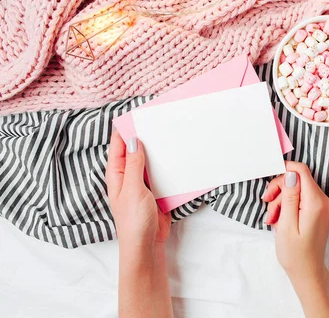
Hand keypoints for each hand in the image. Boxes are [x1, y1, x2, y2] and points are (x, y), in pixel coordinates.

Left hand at [106, 131, 170, 248]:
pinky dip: (169, 166)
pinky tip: (179, 158)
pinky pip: (163, 174)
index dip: (125, 129)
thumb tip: (136, 141)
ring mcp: (144, 184)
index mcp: (117, 174)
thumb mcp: (133, 189)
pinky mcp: (157, 192)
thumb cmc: (133, 221)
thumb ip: (134, 165)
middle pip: (137, 151)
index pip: (119, 146)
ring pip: (151, 161)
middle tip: (159, 120)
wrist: (147, 246)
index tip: (136, 114)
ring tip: (171, 134)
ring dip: (160, 152)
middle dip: (146, 137)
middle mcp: (129, 176)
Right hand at [263, 162, 328, 316]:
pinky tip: (279, 219)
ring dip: (281, 201)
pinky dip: (287, 206)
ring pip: (296, 189)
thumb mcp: (286, 224)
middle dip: (279, 190)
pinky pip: (300, 199)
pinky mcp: (318, 210)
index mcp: (316, 203)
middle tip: (267, 204)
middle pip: (297, 179)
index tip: (270, 178)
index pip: (302, 171)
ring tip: (272, 219)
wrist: (307, 271)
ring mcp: (322, 205)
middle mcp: (323, 200)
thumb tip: (291, 174)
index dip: (285, 170)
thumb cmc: (295, 253)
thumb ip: (290, 197)